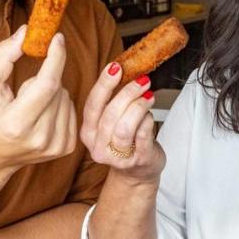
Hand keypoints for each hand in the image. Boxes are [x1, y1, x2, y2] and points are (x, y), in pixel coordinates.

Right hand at [0, 25, 76, 171]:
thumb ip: (3, 56)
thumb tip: (26, 32)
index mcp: (17, 124)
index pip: (47, 85)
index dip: (55, 58)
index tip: (57, 39)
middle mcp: (40, 138)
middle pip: (57, 89)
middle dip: (45, 78)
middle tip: (24, 89)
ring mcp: (55, 146)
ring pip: (66, 97)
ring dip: (52, 91)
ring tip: (30, 106)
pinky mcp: (65, 148)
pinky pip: (71, 110)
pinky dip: (58, 104)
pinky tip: (41, 114)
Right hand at [80, 62, 164, 181]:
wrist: (138, 171)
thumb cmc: (126, 140)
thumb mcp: (112, 121)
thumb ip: (112, 100)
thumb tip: (121, 69)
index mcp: (88, 132)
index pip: (92, 105)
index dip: (104, 84)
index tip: (116, 67)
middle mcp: (98, 146)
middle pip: (110, 115)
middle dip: (127, 93)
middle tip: (142, 80)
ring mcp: (117, 157)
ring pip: (124, 127)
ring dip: (138, 106)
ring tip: (148, 96)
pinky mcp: (137, 160)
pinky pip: (142, 135)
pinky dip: (147, 120)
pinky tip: (150, 115)